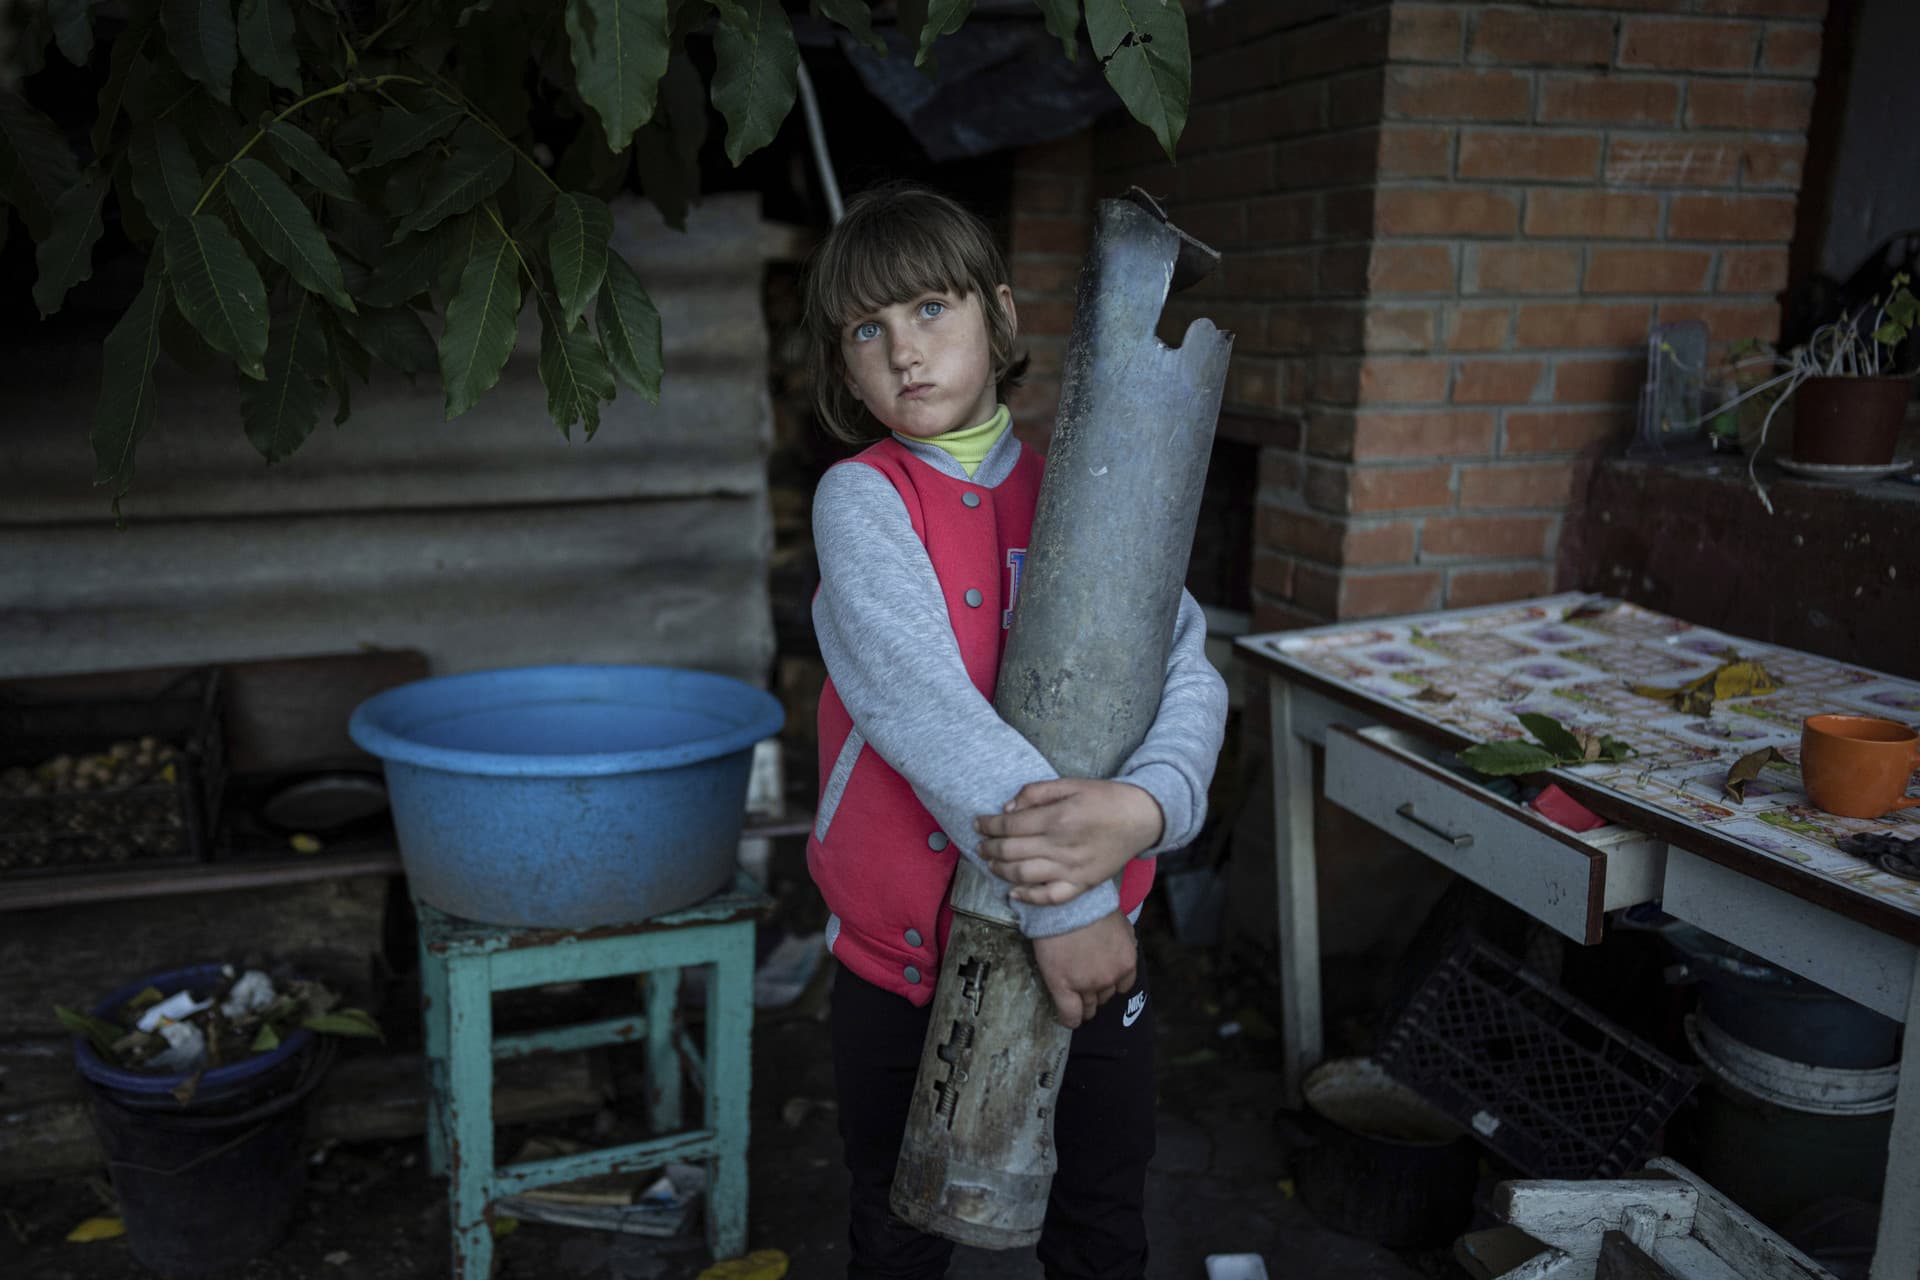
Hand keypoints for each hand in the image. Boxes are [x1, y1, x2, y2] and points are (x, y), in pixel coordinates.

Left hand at [975, 779, 1163, 905]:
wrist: (1141, 818)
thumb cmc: (1105, 798)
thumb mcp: (1070, 783)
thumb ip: (1036, 792)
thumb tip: (1008, 808)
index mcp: (1057, 818)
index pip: (1010, 825)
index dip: (989, 825)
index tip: (978, 823)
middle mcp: (1061, 846)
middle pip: (1011, 851)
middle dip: (988, 848)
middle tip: (979, 845)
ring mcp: (1071, 869)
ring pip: (1023, 875)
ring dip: (1000, 871)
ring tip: (990, 864)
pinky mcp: (1082, 884)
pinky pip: (1050, 897)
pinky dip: (1028, 897)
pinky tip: (1013, 893)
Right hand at [1032, 912, 1136, 1028]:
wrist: (1067, 904)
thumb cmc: (1091, 907)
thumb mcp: (1120, 923)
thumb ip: (1125, 941)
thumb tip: (1126, 947)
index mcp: (1126, 963)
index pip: (1123, 986)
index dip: (1111, 983)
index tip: (1102, 982)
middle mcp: (1110, 978)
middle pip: (1104, 997)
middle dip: (1097, 992)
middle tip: (1085, 984)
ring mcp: (1087, 985)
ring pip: (1088, 1006)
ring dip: (1083, 1004)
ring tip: (1074, 1000)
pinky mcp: (1064, 987)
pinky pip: (1069, 1013)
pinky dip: (1069, 1019)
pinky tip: (1068, 1020)